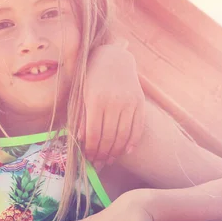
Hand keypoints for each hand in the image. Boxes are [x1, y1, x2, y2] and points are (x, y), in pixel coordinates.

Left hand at [81, 43, 144, 166]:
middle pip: (109, 137)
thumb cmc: (91, 75)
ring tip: (109, 160)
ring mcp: (129, 103)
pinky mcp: (140, 102)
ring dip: (116, 151)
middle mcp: (114, 102)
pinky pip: (138, 127)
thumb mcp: (81, 93)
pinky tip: (126, 150)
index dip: (91, 150)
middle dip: (102, 154)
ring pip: (123, 135)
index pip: (94, 133)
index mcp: (95, 100)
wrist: (114, 57)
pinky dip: (132, 141)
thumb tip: (82, 139)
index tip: (89, 159)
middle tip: (98, 163)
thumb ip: (81, 115)